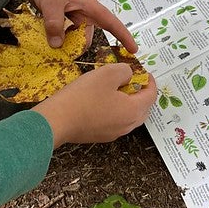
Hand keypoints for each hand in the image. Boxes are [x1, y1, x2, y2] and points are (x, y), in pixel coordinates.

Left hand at [24, 0, 136, 51]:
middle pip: (88, 36)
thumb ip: (55, 24)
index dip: (123, 36)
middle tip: (61, 50)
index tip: (133, 50)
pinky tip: (49, 40)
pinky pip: (65, 33)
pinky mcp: (62, 18)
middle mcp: (84, 12)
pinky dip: (59, 38)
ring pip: (76, 36)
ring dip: (67, 42)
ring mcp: (73, 15)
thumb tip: (58, 46)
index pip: (111, 22)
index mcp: (89, 6)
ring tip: (52, 44)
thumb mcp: (51, 3)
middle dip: (79, 45)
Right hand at [34, 64, 157, 147]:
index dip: (150, 81)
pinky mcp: (100, 136)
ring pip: (129, 117)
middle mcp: (127, 126)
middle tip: (133, 80)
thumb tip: (128, 75)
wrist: (57, 120)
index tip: (144, 72)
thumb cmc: (84, 96)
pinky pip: (115, 122)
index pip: (151, 95)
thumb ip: (125, 71)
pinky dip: (116, 110)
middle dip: (141, 93)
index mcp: (133, 111)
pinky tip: (103, 101)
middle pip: (143, 109)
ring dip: (128, 103)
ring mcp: (113, 133)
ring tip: (117, 89)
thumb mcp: (107, 74)